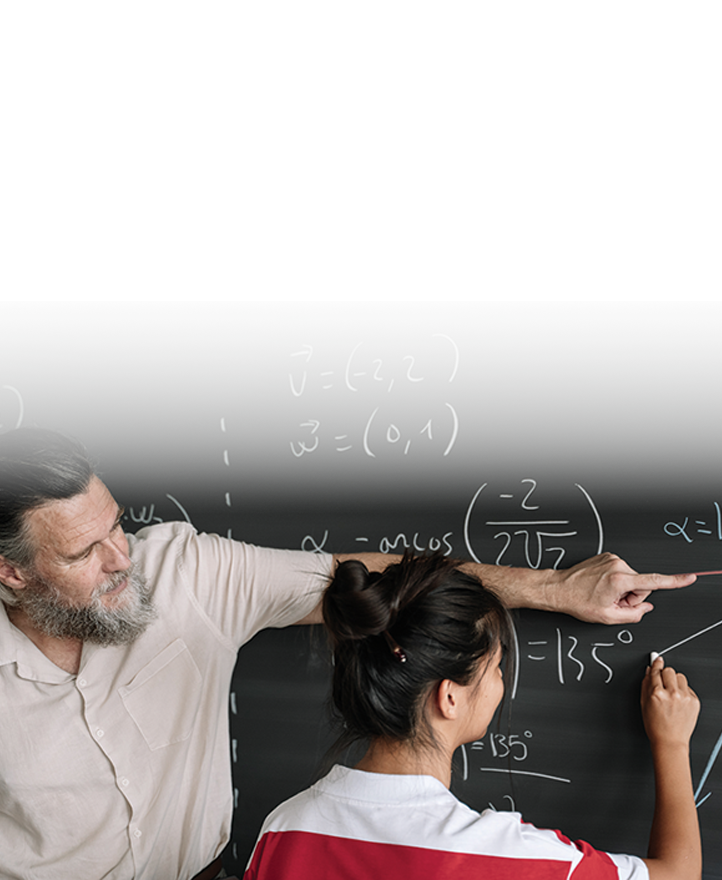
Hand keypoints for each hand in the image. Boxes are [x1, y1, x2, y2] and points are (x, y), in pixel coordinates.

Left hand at [554, 553, 696, 624]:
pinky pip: (621, 573)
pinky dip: (615, 582)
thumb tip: (644, 608)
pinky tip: (601, 587)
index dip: (675, 581)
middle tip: (612, 603)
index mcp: (619, 579)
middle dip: (631, 597)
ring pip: (631, 580)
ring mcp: (611, 559)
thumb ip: (633, 614)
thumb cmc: (578, 601)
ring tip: (604, 595)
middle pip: (641, 585)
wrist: (558, 588)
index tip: (689, 577)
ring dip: (622, 590)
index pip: (654, 581)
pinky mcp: (606, 557)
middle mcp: (617, 565)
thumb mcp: (608, 617)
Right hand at [641, 656, 699, 749]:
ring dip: (675, 681)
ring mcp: (685, 698)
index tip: (657, 660)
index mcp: (656, 694)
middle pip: (669, 670)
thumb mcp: (644, 703)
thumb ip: (645, 684)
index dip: (656, 664)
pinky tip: (678, 701)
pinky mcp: (694, 701)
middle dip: (665, 674)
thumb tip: (649, 669)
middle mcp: (672, 694)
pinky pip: (688, 687)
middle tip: (663, 683)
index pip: (656, 671)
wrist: (670, 741)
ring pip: (680, 676)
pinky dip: (683, 691)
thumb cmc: (655, 725)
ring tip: (672, 693)